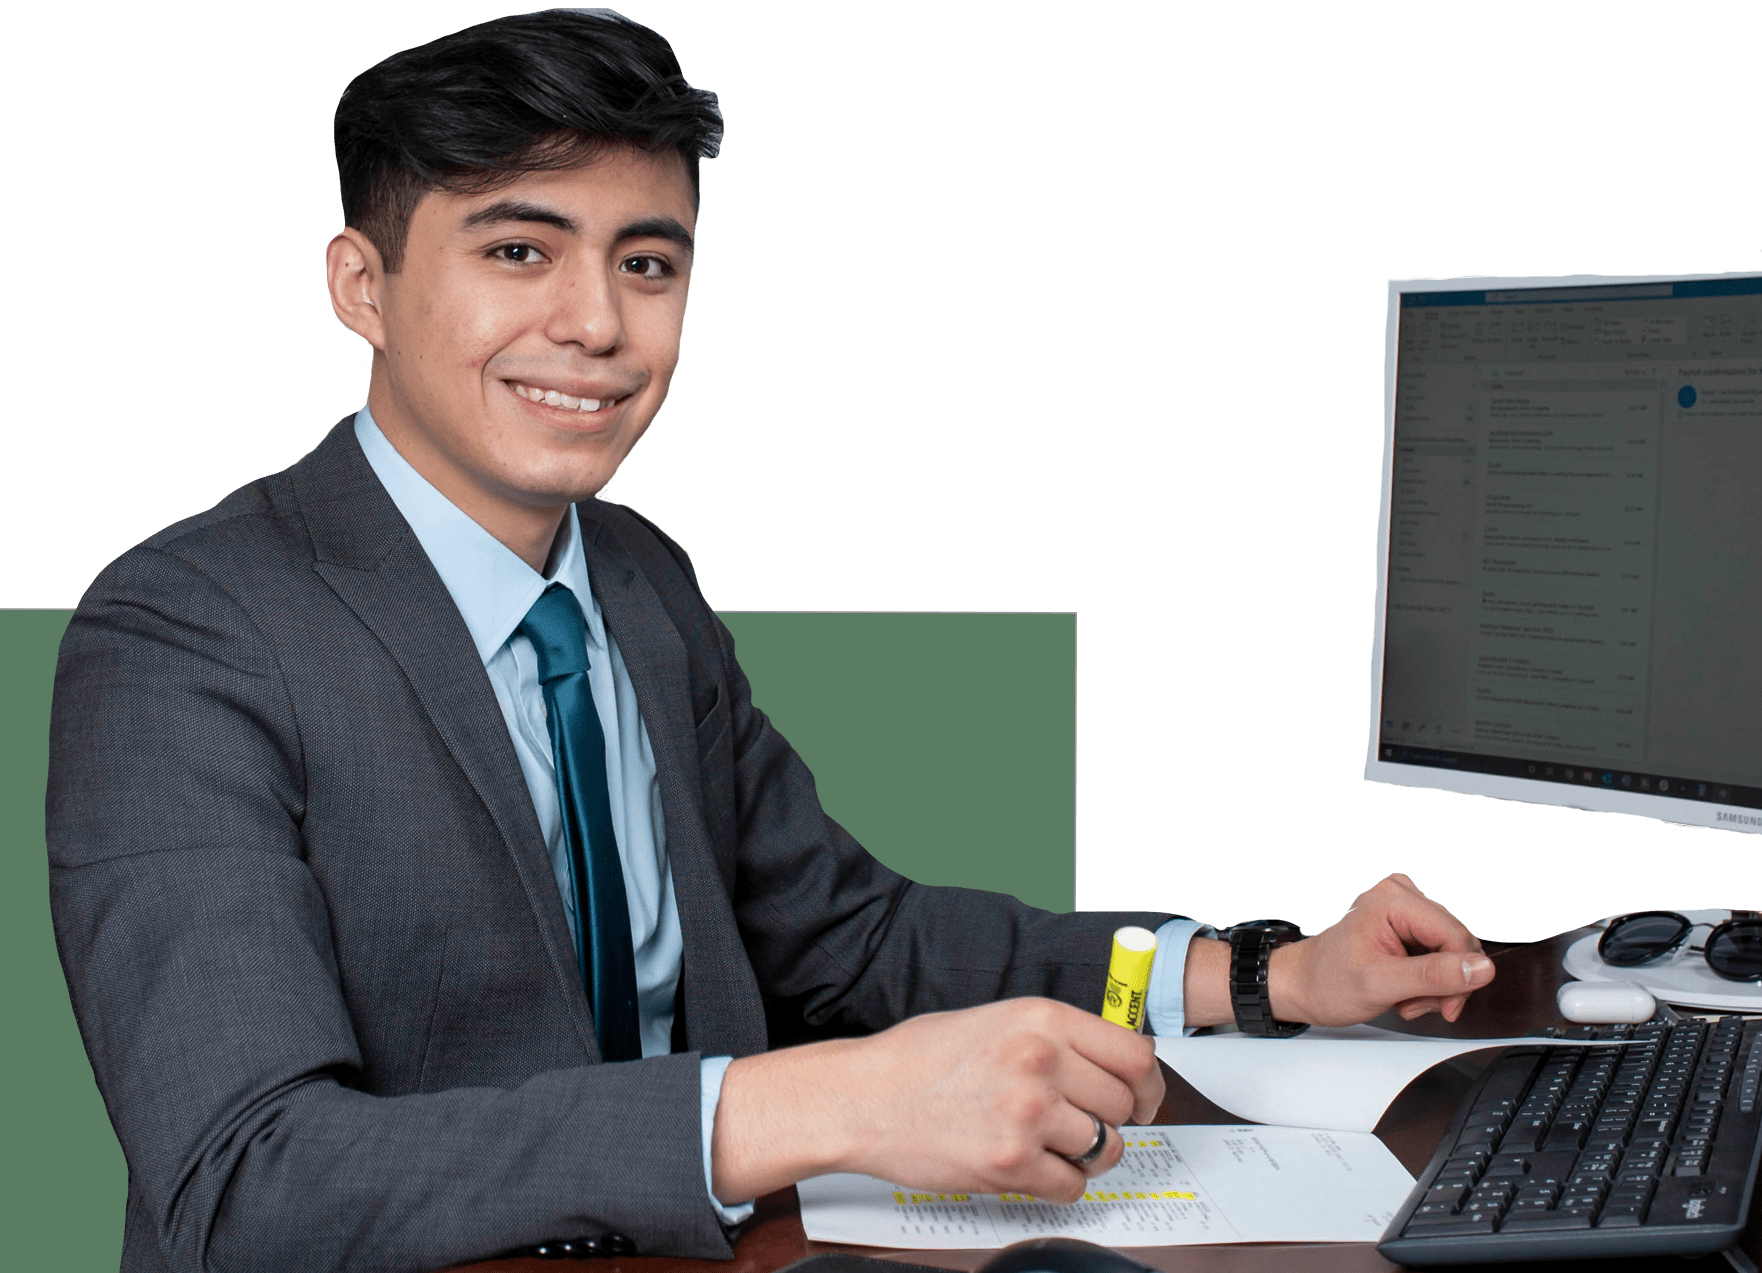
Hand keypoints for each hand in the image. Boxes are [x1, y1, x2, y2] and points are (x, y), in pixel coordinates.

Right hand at [711, 998, 1162, 1204]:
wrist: (863, 1097)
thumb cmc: (920, 1059)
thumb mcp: (995, 1020)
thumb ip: (1055, 1036)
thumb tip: (1112, 1062)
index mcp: (1042, 1018)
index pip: (1135, 1054)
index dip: (1147, 1083)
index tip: (1142, 1098)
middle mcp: (1041, 1060)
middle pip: (1125, 1104)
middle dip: (1113, 1120)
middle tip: (1088, 1126)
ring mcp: (1027, 1113)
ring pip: (1106, 1148)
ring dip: (1086, 1155)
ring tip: (1051, 1146)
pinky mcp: (1011, 1162)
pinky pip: (1072, 1185)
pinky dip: (1059, 1184)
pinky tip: (1032, 1168)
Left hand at [1267, 873, 1493, 1025]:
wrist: (1303, 985)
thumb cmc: (1327, 982)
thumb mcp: (1380, 985)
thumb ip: (1433, 976)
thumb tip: (1483, 968)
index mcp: (1392, 899)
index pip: (1457, 936)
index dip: (1460, 977)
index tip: (1445, 1007)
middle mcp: (1401, 894)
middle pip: (1458, 943)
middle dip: (1443, 983)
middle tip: (1414, 1003)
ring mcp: (1405, 907)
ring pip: (1453, 952)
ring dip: (1435, 986)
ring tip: (1404, 998)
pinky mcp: (1408, 923)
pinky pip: (1440, 953)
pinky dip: (1428, 980)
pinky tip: (1405, 990)